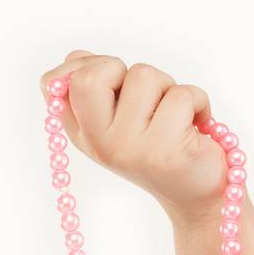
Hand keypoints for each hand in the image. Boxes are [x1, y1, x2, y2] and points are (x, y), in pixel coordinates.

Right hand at [37, 51, 230, 222]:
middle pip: (90, 77)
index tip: (115, 76)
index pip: (54, 84)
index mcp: (83, 133)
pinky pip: (181, 96)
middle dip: (121, 67)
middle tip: (143, 90)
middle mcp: (99, 143)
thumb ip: (96, 89)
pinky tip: (198, 123)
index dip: (84, 65)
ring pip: (144, 77)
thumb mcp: (120, 121)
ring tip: (176, 113)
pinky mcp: (167, 151)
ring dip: (168, 85)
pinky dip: (199, 101)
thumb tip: (75, 57)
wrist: (199, 197)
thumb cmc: (162, 149)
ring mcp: (131, 149)